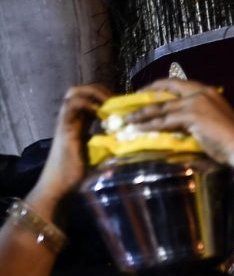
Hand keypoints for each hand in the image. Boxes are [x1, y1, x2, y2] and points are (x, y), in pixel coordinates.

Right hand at [33, 84, 111, 204]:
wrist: (60, 185)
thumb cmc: (78, 175)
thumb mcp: (101, 160)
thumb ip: (112, 154)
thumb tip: (132, 157)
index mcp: (80, 124)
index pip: (90, 100)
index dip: (105, 97)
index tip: (122, 105)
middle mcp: (72, 119)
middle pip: (81, 90)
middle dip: (99, 89)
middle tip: (116, 100)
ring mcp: (66, 121)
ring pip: (74, 93)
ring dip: (94, 93)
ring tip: (109, 103)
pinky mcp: (64, 128)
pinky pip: (72, 106)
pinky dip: (87, 103)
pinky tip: (101, 113)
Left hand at [126, 78, 233, 174]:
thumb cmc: (233, 142)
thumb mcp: (214, 124)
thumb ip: (197, 121)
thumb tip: (177, 128)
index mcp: (208, 92)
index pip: (178, 84)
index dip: (160, 87)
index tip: (147, 92)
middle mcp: (201, 93)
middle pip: (166, 90)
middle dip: (146, 95)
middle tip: (131, 102)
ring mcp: (195, 103)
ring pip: (162, 107)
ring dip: (142, 113)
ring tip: (128, 119)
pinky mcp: (191, 116)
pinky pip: (163, 120)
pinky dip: (148, 124)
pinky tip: (137, 128)